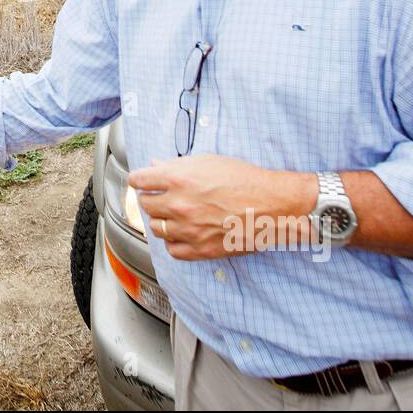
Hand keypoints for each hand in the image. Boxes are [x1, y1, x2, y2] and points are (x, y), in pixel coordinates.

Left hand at [127, 154, 315, 260]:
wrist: (273, 206)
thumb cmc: (245, 180)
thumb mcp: (209, 162)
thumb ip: (177, 165)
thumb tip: (155, 166)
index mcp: (178, 179)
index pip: (139, 181)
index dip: (139, 180)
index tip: (142, 182)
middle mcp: (178, 205)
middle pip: (145, 205)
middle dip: (151, 199)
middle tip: (162, 198)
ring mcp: (188, 229)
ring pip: (156, 228)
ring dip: (162, 221)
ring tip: (175, 216)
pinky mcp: (199, 249)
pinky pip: (172, 249)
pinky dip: (174, 242)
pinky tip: (183, 233)